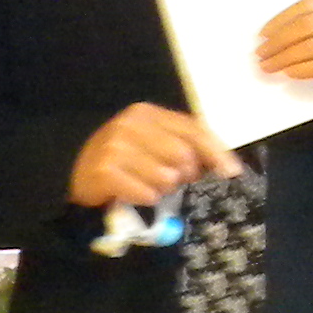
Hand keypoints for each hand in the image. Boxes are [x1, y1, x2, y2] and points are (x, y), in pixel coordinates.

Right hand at [68, 100, 234, 211]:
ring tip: (148, 184)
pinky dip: (147, 199)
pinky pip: (147, 194)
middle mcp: (130, 124)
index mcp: (147, 113)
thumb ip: (190, 147)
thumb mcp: (157, 145)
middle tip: (172, 179)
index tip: (232, 172)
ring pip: (167, 178)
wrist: (81, 178)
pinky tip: (136, 193)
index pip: (193, 129)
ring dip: (164, 189)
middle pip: (184, 155)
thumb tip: (227, 165)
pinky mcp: (105, 171)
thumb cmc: (128, 162)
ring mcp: (115, 146)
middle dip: (185, 174)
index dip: (216, 152)